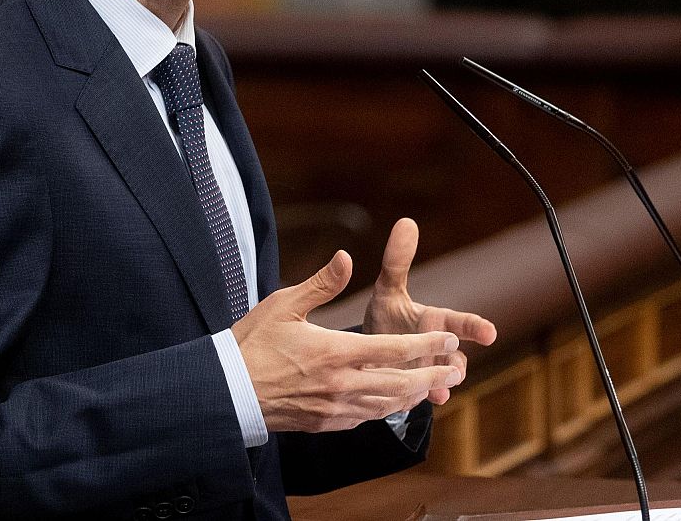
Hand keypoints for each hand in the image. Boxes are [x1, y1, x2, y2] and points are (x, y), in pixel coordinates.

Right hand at [233, 250, 465, 432]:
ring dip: (414, 396)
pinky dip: (387, 409)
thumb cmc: (252, 344)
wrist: (225, 392)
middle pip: (400, 383)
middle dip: (431, 375)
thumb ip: (321, 283)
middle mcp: (341, 384)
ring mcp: (334, 408)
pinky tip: (393, 402)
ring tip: (433, 387)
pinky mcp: (325, 423)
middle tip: (455, 368)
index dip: (428, 346)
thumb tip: (346, 257)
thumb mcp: (284, 304)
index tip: (450, 339)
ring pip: (387, 405)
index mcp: (336, 352)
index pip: (395, 351)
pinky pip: (366, 417)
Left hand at [364, 218, 496, 404]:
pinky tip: (423, 400)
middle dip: (457, 360)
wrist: (370, 351)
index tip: (490, 333)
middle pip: (455, 354)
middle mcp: (438, 348)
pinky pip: (424, 396)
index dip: (475, 328)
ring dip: (444, 382)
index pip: (460, 323)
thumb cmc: (386, 317)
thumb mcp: (388, 289)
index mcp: (436, 322)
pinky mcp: (416, 391)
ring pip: (445, 378)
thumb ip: (398, 260)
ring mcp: (430, 371)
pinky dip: (424, 398)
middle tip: (458, 366)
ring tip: (441, 389)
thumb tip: (406, 221)